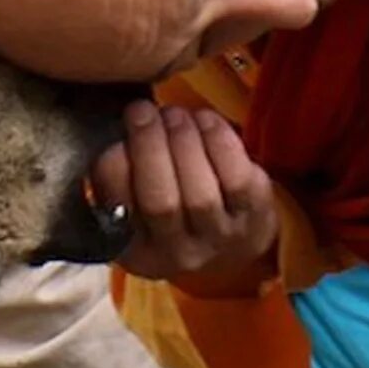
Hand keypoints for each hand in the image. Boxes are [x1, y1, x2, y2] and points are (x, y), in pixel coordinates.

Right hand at [96, 102, 280, 284]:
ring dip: (183, 141)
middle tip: (143, 111)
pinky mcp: (255, 220)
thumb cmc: (175, 210)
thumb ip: (122, 175)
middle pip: (161, 203)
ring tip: (174, 114)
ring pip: (201, 193)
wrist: (234, 241)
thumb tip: (118, 129)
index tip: (117, 133)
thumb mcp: (139, 206)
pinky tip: (204, 120)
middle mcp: (179, 255)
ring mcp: (221, 240)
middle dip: (149, 147)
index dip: (114, 166)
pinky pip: (238, 179)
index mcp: (138, 253)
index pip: (118, 212)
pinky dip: (218, 140)